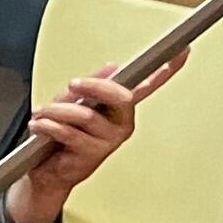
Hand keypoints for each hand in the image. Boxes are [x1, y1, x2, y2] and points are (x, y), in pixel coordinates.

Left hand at [1, 63, 161, 222]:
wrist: (44, 171)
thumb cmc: (59, 136)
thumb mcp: (71, 101)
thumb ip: (90, 84)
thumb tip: (112, 67)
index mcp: (119, 108)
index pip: (148, 85)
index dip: (166, 70)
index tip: (182, 52)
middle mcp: (121, 123)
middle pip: (121, 96)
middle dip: (94, 86)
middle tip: (74, 84)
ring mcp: (109, 140)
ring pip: (87, 115)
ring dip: (57, 111)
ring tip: (43, 114)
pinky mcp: (93, 154)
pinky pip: (69, 132)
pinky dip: (49, 126)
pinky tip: (40, 127)